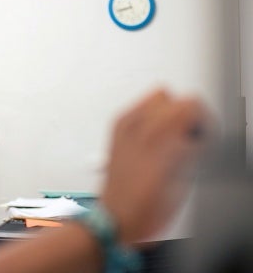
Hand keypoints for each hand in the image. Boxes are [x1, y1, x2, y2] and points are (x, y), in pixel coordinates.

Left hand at [100, 89, 210, 244]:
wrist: (115, 215)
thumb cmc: (145, 206)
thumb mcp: (182, 180)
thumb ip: (190, 149)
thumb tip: (194, 133)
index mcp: (160, 138)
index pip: (190, 106)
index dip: (200, 123)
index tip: (199, 138)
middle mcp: (139, 127)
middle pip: (174, 99)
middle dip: (185, 116)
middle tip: (185, 139)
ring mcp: (124, 126)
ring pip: (156, 98)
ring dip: (167, 114)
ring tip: (168, 138)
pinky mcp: (116, 129)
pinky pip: (138, 108)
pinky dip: (149, 117)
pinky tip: (152, 138)